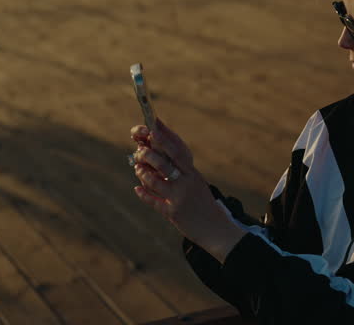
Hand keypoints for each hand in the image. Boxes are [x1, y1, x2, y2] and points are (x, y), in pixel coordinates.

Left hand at [129, 117, 247, 262]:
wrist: (216, 228)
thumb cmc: (203, 203)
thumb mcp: (196, 183)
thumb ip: (181, 172)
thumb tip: (161, 157)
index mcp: (192, 173)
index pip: (177, 150)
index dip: (164, 138)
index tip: (152, 127)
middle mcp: (187, 182)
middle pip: (165, 162)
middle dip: (149, 153)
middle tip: (139, 150)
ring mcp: (180, 198)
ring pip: (155, 181)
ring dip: (143, 174)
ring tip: (138, 168)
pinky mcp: (173, 212)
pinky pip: (154, 201)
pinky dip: (144, 194)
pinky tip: (137, 189)